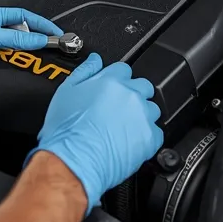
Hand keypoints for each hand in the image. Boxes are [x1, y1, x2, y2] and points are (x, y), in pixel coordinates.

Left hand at [0, 7, 62, 98]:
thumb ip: (15, 38)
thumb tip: (38, 39)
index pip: (24, 16)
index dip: (42, 24)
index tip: (56, 34)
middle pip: (19, 29)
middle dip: (36, 36)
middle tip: (50, 46)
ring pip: (11, 42)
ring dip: (23, 48)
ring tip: (36, 54)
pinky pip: (1, 53)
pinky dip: (11, 57)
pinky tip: (14, 62)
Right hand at [28, 53, 162, 213]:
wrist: (74, 161)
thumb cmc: (67, 132)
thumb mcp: (66, 92)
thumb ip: (84, 71)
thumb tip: (95, 60)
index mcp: (111, 81)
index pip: (124, 69)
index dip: (118, 79)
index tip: (114, 89)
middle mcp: (130, 95)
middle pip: (143, 86)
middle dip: (134, 95)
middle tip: (119, 110)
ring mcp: (142, 116)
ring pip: (152, 109)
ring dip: (142, 115)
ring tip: (125, 129)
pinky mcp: (150, 137)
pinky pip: (156, 132)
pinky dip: (147, 136)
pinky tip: (130, 142)